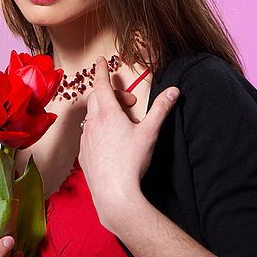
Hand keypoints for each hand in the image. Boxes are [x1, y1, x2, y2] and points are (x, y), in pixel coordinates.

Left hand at [78, 56, 179, 227]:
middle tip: (129, 103)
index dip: (101, 70)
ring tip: (122, 125)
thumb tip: (174, 90)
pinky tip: (110, 143)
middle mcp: (92, 123)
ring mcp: (85, 139)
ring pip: (91, 117)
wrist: (115, 195)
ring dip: (104, 114)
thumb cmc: (132, 162)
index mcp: (108, 114)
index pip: (101, 84)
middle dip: (111, 95)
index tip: (100, 61)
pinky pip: (88, 135)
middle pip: (96, 99)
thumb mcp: (150, 132)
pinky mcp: (83, 155)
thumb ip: (162, 109)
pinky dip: (98, 131)